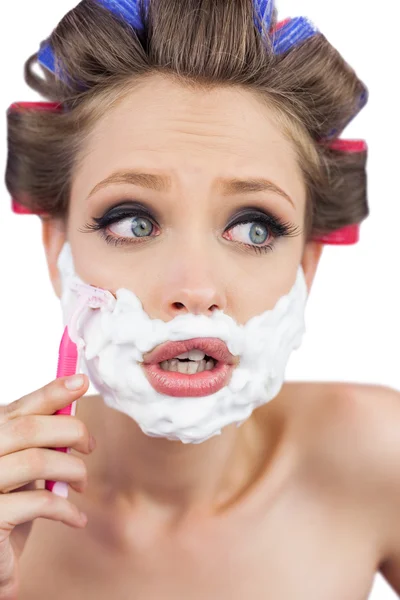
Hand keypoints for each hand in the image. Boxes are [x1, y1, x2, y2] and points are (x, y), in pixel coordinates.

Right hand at [0, 375, 93, 598]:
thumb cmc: (8, 504)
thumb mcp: (23, 467)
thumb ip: (39, 441)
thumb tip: (73, 412)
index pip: (20, 407)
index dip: (52, 392)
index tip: (82, 381)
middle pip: (29, 428)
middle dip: (71, 432)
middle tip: (90, 446)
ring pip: (37, 461)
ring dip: (72, 471)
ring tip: (81, 483)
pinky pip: (40, 502)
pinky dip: (67, 509)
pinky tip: (76, 519)